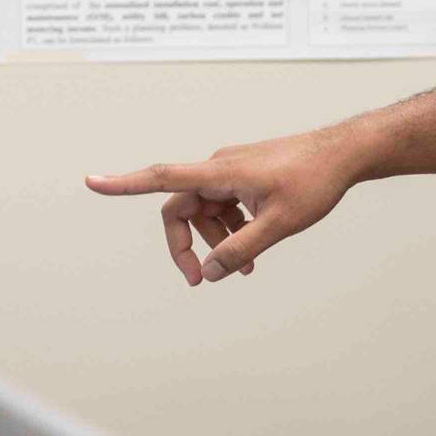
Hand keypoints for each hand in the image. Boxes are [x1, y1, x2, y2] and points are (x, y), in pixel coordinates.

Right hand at [85, 125, 364, 283]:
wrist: (344, 154)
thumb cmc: (314, 181)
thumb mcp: (277, 225)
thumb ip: (240, 252)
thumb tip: (210, 273)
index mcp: (219, 172)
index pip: (161, 178)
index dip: (123, 184)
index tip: (91, 182)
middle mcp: (218, 167)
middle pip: (182, 208)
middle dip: (187, 245)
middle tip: (200, 281)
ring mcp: (231, 170)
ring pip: (205, 210)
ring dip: (216, 241)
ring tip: (244, 269)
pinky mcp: (245, 175)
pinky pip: (224, 205)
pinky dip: (231, 229)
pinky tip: (253, 250)